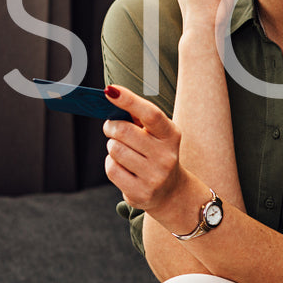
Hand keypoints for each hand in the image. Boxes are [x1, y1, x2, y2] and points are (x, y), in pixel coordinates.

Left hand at [102, 84, 192, 219]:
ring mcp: (154, 177)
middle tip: (112, 127)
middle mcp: (166, 156)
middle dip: (111, 126)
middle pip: (124, 132)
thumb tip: (112, 97)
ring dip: (112, 146)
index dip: (129, 100)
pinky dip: (111, 164)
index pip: (150, 114)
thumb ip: (138, 117)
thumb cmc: (156, 153)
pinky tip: (123, 167)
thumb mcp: (156, 134)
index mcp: (171, 135)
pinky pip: (112, 169)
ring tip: (122, 150)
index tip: (111, 90)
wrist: (171, 192)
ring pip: (115, 150)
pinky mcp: (141, 193)